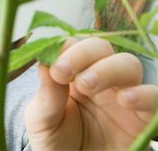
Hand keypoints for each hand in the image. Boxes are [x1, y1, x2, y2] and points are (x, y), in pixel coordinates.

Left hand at [25, 37, 157, 149]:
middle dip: (83, 54)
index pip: (73, 46)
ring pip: (128, 65)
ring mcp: (122, 96)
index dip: (65, 50)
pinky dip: (144, 94)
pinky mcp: (142, 118)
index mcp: (72, 74)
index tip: (54, 66)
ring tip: (87, 85)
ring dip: (108, 69)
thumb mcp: (41, 120)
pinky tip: (126, 100)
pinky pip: (155, 97)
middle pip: (101, 48)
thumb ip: (46, 94)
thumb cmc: (55, 142)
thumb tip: (43, 61)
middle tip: (65, 73)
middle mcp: (99, 79)